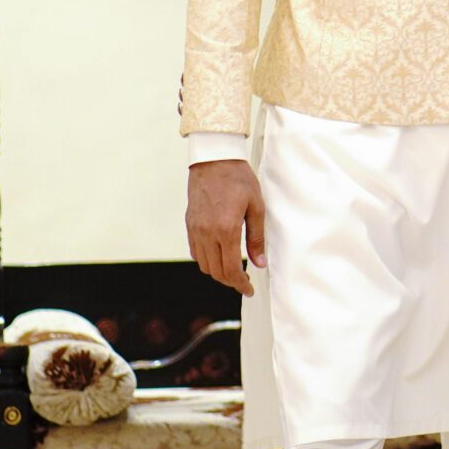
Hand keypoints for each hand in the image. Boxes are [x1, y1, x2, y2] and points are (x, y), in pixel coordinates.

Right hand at [187, 159, 265, 296]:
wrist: (214, 159)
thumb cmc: (238, 179)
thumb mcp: (256, 206)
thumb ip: (257, 237)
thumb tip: (259, 263)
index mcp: (226, 230)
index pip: (231, 269)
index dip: (241, 284)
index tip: (249, 289)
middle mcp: (207, 233)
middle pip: (216, 271)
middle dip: (231, 281)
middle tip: (244, 282)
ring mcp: (196, 230)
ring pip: (204, 264)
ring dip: (218, 272)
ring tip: (232, 269)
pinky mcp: (189, 224)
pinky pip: (195, 252)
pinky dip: (206, 260)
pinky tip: (218, 255)